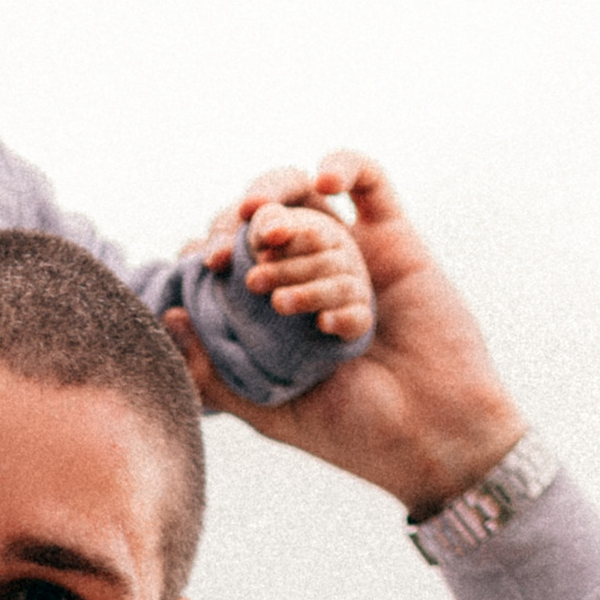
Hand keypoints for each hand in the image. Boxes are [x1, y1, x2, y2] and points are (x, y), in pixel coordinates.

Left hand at [168, 154, 525, 511]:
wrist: (429, 434)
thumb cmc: (352, 432)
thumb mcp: (266, 409)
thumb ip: (212, 372)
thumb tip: (170, 314)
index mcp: (276, 315)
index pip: (230, 259)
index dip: (209, 251)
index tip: (204, 266)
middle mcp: (311, 278)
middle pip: (264, 221)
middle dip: (239, 225)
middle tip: (233, 248)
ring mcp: (353, 256)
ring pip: (307, 204)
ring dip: (283, 215)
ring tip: (269, 239)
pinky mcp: (396, 240)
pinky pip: (370, 182)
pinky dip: (344, 165)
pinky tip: (324, 180)